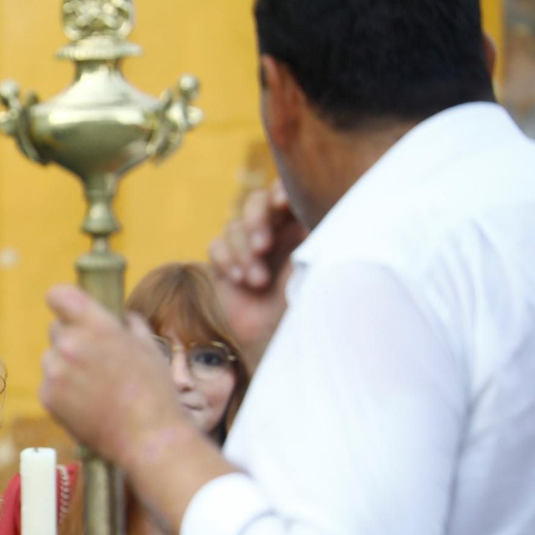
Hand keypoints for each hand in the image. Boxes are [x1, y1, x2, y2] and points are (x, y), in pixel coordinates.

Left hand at [40, 285, 197, 470]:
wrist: (147, 438)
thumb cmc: (154, 391)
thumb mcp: (148, 346)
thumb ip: (126, 323)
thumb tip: (116, 316)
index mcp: (95, 326)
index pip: (58, 295)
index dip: (63, 300)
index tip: (68, 308)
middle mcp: (69, 345)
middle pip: (56, 329)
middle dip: (72, 338)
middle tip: (95, 359)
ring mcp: (54, 372)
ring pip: (52, 358)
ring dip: (66, 366)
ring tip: (95, 386)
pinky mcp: (47, 397)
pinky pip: (50, 383)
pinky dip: (63, 390)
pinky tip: (88, 403)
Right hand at [208, 182, 303, 367]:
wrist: (275, 343)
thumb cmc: (304, 309)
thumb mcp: (316, 268)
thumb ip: (315, 237)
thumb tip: (318, 209)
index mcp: (301, 225)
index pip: (287, 191)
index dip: (281, 191)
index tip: (284, 205)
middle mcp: (275, 231)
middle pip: (255, 202)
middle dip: (256, 221)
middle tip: (263, 246)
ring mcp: (248, 246)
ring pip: (234, 226)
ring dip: (243, 252)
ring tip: (256, 282)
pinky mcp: (226, 263)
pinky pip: (216, 244)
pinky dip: (225, 260)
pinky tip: (238, 281)